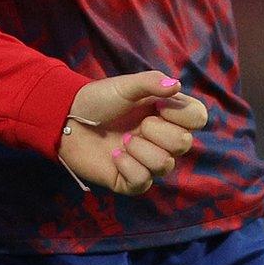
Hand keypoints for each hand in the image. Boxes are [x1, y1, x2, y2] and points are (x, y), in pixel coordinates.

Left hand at [57, 71, 207, 194]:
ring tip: (122, 140)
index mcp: (167, 115)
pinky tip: (114, 155)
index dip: (181, 113)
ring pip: (165, 165)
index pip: (198, 118)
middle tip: (137, 124)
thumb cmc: (98, 100)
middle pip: (184, 143)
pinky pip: (143, 181)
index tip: (158, 105)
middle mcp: (162, 140)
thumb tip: (176, 85)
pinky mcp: (130, 181)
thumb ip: (150, 83)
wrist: (65, 119)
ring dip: (140, 149)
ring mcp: (147, 161)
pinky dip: (127, 166)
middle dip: (157, 131)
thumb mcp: (124, 86)